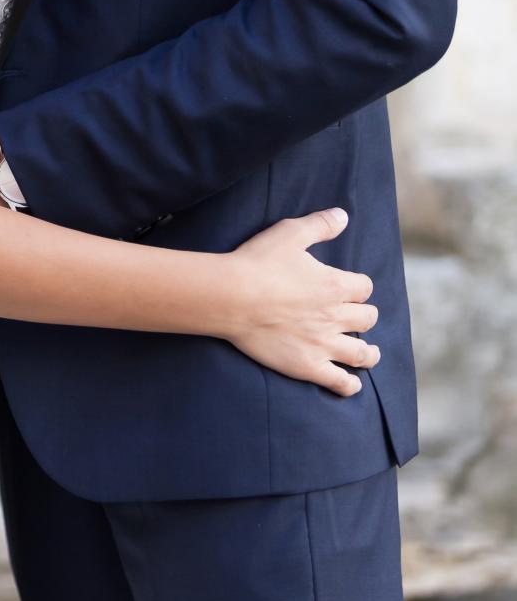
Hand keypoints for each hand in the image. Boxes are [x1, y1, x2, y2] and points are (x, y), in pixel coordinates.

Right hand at [225, 208, 379, 395]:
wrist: (232, 297)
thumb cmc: (258, 262)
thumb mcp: (290, 233)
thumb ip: (320, 224)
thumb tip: (343, 215)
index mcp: (335, 285)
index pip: (363, 287)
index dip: (359, 286)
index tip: (351, 287)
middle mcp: (335, 316)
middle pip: (367, 319)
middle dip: (364, 315)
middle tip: (357, 316)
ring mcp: (323, 344)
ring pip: (361, 354)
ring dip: (368, 353)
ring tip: (368, 353)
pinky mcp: (307, 365)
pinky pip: (339, 381)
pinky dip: (349, 384)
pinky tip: (351, 384)